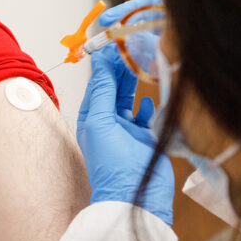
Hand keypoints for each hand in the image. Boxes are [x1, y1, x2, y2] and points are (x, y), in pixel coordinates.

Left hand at [77, 40, 173, 225]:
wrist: (135, 197)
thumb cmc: (112, 163)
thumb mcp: (101, 122)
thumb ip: (102, 91)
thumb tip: (99, 61)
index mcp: (92, 117)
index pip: (98, 83)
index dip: (105, 64)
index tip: (114, 43)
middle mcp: (108, 122)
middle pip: (114, 88)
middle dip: (121, 69)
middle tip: (132, 47)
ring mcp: (127, 130)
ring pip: (129, 99)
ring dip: (134, 83)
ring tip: (141, 62)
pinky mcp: (146, 139)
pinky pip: (146, 116)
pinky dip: (147, 106)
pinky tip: (148, 100)